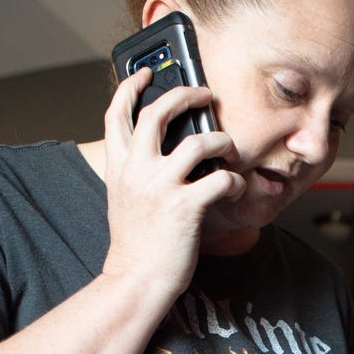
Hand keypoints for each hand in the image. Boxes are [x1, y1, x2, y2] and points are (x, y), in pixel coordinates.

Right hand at [98, 67, 243, 301]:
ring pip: (198, 141)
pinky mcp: (185, 206)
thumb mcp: (124, 199)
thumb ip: (137, 172)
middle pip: (157, 112)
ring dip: (222, 141)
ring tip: (229, 151)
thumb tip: (165, 151)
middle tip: (205, 94)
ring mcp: (160, 186)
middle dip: (184, 94)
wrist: (136, 280)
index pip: (115, 114)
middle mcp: (136, 171)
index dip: (130, 87)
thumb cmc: (137, 245)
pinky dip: (236, 181)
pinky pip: (221, 179)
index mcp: (119, 167)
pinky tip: (237, 188)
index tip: (145, 73)